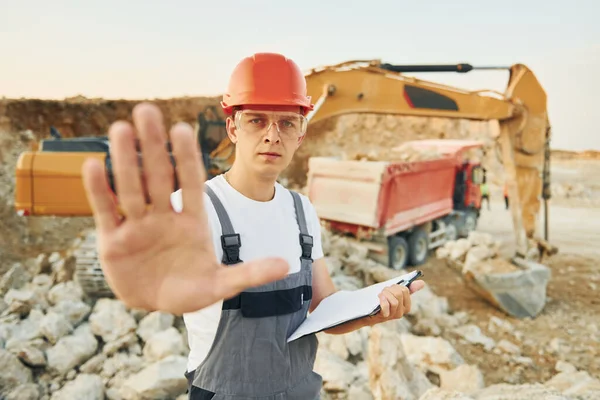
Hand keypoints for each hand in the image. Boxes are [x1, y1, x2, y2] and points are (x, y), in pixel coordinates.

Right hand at [81, 103, 288, 313]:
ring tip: (120, 128)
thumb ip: (250, 273)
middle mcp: (164, 217)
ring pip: (131, 187)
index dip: (186, 158)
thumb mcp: (221, 285)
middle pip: (158, 176)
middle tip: (146, 110)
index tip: (182, 129)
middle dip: (153, 146)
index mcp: (193, 221)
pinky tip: (93, 165)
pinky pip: (106, 211)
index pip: (191, 183)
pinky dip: (99, 191)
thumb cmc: (192, 289)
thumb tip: (287, 265)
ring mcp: (138, 226)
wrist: (158, 304)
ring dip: (126, 160)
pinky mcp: (114, 241)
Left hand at [369, 280, 424, 323]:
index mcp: (406, 306)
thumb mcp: (395, 294)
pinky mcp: (385, 317)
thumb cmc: (383, 301)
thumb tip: (422, 282)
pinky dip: (382, 301)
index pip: (405, 290)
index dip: (396, 286)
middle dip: (389, 289)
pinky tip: (379, 298)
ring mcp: (393, 315)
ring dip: (385, 294)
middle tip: (383, 291)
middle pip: (399, 294)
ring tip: (380, 295)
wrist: (368, 313)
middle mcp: (402, 312)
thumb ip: (409, 289)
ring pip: (394, 300)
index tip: (390, 288)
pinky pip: (387, 307)